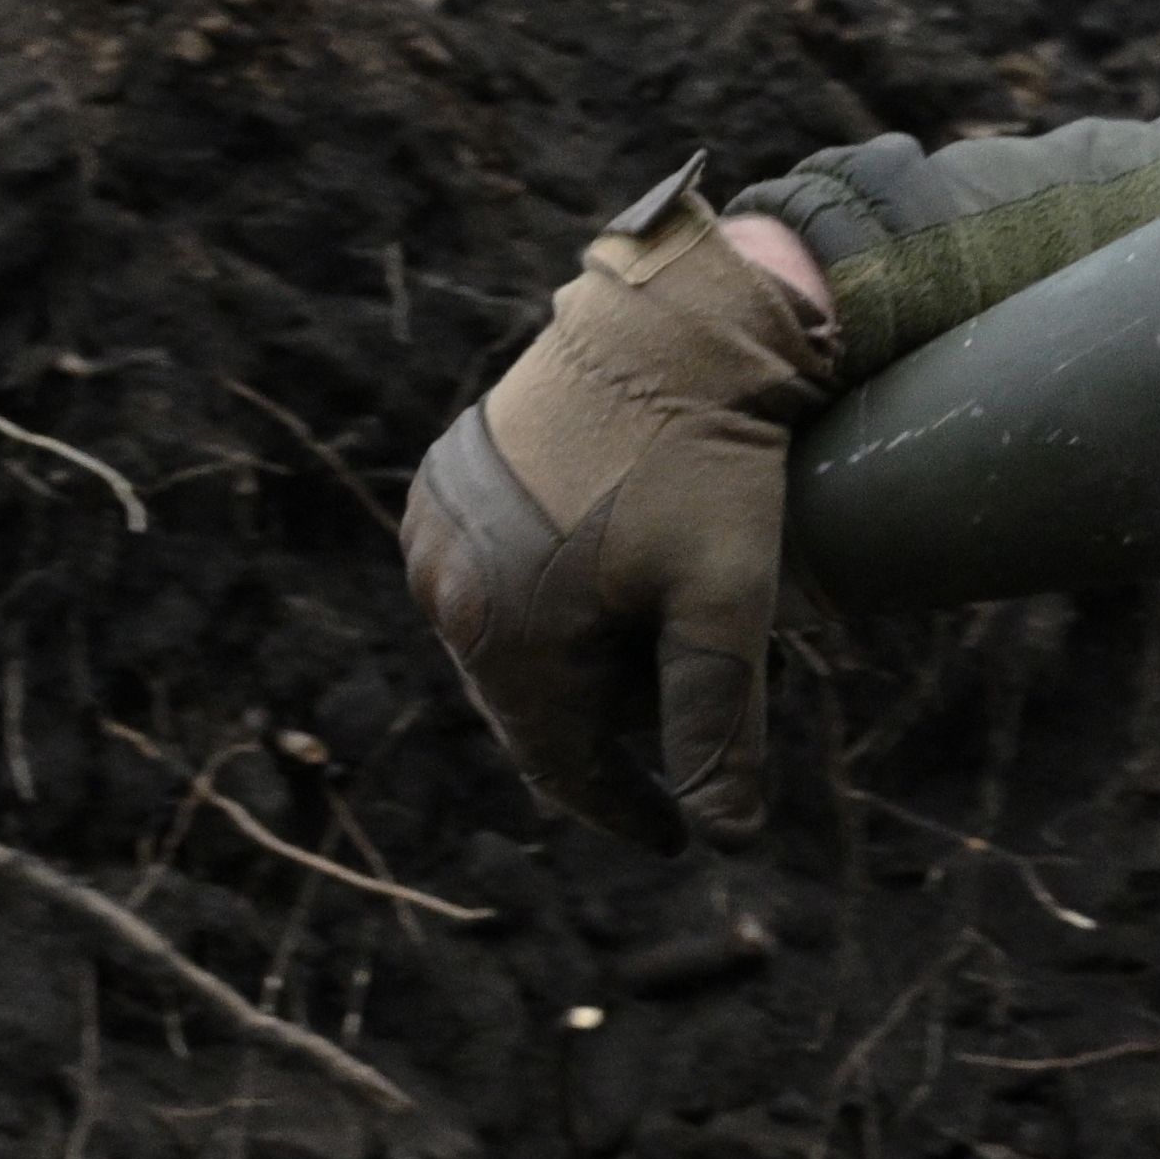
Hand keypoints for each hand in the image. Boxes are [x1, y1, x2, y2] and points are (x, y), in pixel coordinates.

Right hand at [403, 168, 841, 846]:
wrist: (673, 320)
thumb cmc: (707, 462)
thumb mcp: (725, 603)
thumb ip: (717, 726)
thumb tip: (726, 838)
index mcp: (500, 629)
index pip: (560, 765)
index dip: (625, 809)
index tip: (679, 835)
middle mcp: (441, 582)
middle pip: (531, 703)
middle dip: (610, 721)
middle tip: (684, 707)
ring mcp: (433, 526)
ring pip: (510, 639)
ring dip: (580, 658)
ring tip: (661, 623)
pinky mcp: (445, 478)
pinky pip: (490, 574)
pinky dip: (550, 598)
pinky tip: (616, 572)